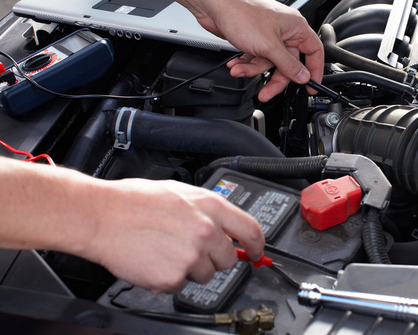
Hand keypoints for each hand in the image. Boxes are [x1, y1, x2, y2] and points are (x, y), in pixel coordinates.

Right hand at [87, 178, 263, 292]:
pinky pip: (180, 286)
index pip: (251, 230)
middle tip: (190, 249)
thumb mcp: (181, 192)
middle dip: (213, 258)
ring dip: (190, 269)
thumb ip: (207, 210)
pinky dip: (168, 279)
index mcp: (211, 207)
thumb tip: (226, 225)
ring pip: (206, 275)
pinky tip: (154, 261)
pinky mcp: (172, 277)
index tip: (255, 251)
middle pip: (228, 259)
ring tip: (166, 251)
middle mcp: (206, 232)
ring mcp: (191, 256)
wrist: (101, 216)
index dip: (257, 245)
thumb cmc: (134, 201)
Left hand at [198, 0, 323, 101]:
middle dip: (276, 79)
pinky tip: (236, 64)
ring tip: (240, 70)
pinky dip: (246, 63)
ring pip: (269, 62)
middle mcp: (285, 30)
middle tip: (267, 92)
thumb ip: (288, 64)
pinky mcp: (255, 38)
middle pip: (288, 63)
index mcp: (296, 27)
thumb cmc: (241, 14)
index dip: (314, 70)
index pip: (314, 52)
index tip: (310, 86)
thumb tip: (303, 76)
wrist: (214, 5)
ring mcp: (269, 34)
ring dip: (254, 69)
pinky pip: (257, 57)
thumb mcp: (269, 47)